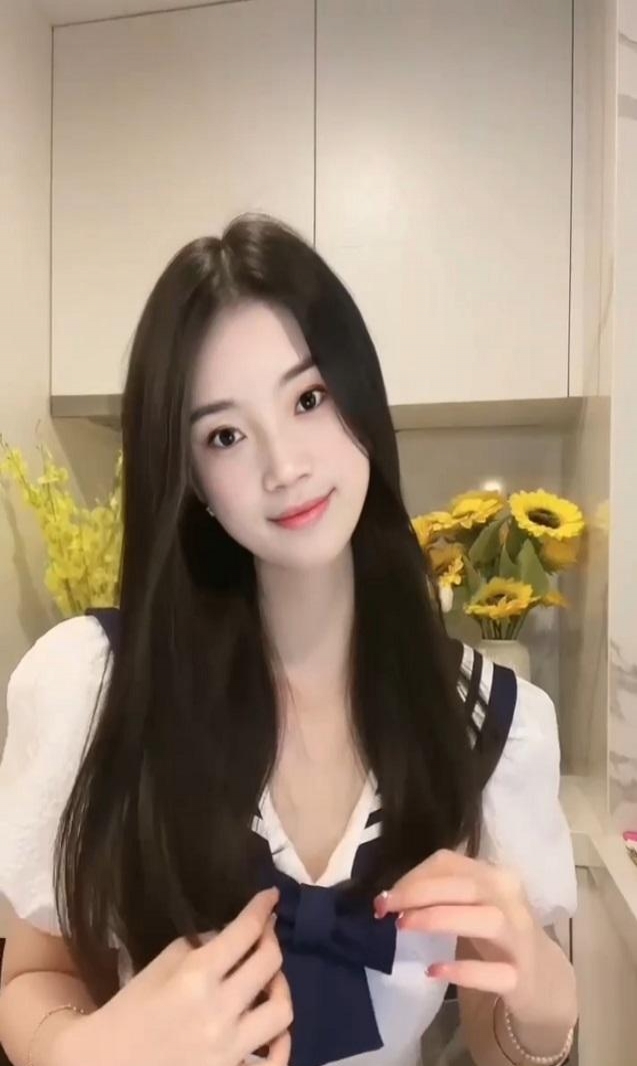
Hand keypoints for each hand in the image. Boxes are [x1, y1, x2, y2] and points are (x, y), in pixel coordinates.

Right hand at [54, 888, 291, 1065]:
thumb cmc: (126, 1014)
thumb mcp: (156, 967)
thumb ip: (195, 946)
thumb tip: (228, 934)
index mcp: (195, 978)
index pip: (244, 932)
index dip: (262, 908)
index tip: (271, 897)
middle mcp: (218, 1012)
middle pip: (270, 963)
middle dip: (271, 939)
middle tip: (266, 933)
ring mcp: (228, 1051)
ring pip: (283, 1011)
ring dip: (280, 987)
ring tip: (268, 981)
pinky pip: (277, 1062)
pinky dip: (282, 1042)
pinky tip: (275, 1031)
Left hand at [374, 849, 572, 1028]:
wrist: (545, 979)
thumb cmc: (497, 935)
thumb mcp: (475, 905)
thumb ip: (443, 894)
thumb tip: (392, 896)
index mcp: (496, 876)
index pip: (451, 863)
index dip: (414, 876)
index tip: (387, 895)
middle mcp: (511, 901)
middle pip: (467, 886)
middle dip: (420, 892)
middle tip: (385, 908)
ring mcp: (520, 940)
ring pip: (485, 920)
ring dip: (440, 919)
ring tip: (403, 927)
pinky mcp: (522, 978)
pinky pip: (494, 973)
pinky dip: (463, 970)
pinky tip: (433, 970)